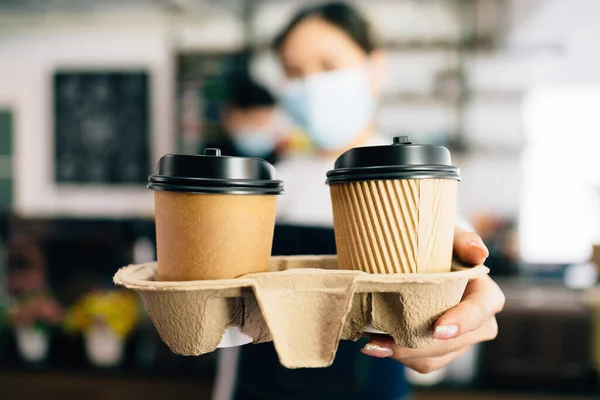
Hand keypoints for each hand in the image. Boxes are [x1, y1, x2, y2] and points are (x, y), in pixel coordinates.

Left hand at [360, 227, 505, 373]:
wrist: (424, 263)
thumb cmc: (441, 247)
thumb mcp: (450, 238)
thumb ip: (464, 240)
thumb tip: (478, 251)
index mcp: (486, 295)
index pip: (481, 310)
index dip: (462, 321)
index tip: (437, 329)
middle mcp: (480, 324)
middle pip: (453, 342)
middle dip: (419, 344)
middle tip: (384, 339)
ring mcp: (461, 342)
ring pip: (435, 357)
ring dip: (403, 354)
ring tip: (373, 344)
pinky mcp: (442, 352)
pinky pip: (423, 363)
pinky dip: (399, 357)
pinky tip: (377, 346)